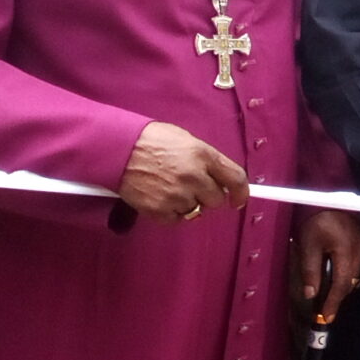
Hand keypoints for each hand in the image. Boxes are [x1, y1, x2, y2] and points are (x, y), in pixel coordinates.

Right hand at [117, 121, 247, 224]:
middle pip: (216, 200)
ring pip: (196, 211)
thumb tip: (219, 179)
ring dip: (187, 203)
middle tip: (190, 185)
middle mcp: (194, 177)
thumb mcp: (186, 140)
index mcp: (203, 155)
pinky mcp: (160, 210)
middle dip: (207, 196)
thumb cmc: (150, 140)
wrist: (117, 149)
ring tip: (168, 187)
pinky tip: (159, 196)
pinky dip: (170, 212)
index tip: (238, 199)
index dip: (241, 192)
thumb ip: (205, 160)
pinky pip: (176, 219)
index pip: (235, 179)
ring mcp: (177, 195)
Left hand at [291, 207, 359, 321]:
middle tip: (324, 310)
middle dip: (337, 297)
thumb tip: (311, 294)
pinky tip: (335, 277)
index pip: (341, 284)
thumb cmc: (316, 220)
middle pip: (350, 282)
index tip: (326, 318)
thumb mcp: (308, 244)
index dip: (333, 303)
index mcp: (346, 250)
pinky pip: (356, 266)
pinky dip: (345, 274)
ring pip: (354, 275)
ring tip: (328, 296)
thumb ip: (310, 270)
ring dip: (341, 286)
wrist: (330, 197)